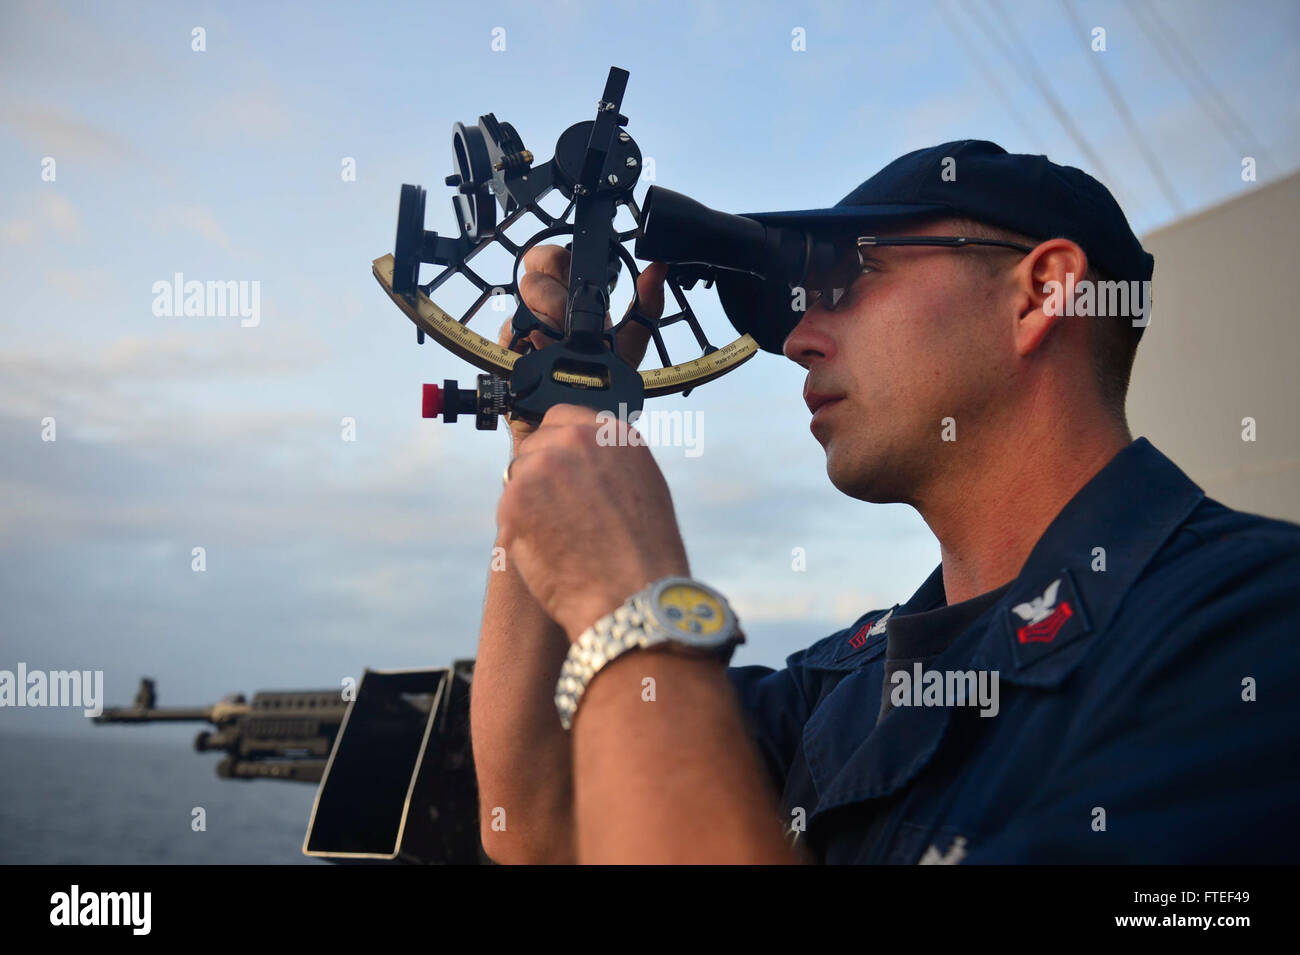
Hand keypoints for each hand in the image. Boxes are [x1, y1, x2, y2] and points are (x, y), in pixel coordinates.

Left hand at [496, 403, 689, 640]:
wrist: (633, 595)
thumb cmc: (645, 554)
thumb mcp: (642, 487)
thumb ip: (607, 462)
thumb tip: (580, 460)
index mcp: (612, 433)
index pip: (563, 418)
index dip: (557, 446)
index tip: (558, 468)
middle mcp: (576, 440)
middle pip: (535, 445)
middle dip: (540, 475)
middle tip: (558, 513)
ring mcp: (542, 466)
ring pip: (517, 475)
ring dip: (528, 501)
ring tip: (559, 537)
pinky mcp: (515, 498)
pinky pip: (507, 508)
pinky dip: (519, 529)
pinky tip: (547, 551)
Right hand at [497, 245, 668, 448]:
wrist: (581, 422)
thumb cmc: (602, 383)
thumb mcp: (631, 343)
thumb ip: (648, 305)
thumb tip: (658, 269)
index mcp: (569, 301)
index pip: (551, 260)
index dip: (556, 260)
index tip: (571, 278)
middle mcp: (543, 312)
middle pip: (532, 278)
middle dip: (554, 296)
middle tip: (568, 320)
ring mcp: (523, 333)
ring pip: (520, 303)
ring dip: (544, 319)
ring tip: (559, 342)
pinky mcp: (508, 354)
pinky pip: (508, 333)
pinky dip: (526, 340)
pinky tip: (541, 351)